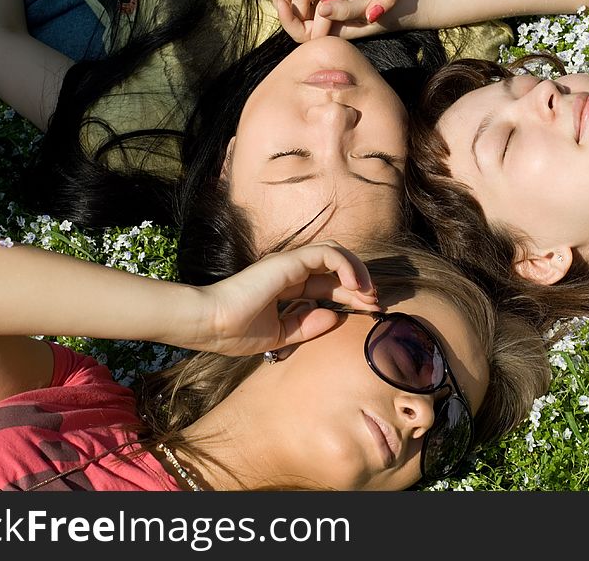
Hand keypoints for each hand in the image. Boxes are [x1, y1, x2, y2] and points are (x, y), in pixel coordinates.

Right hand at [192, 242, 380, 356]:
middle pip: (336, 269)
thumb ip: (307, 325)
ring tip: (370, 294)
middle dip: (361, 285)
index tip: (370, 312)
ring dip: (358, 272)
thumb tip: (336, 317)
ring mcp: (290, 263)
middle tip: (378, 304)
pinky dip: (347, 266)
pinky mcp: (290, 261)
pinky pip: (327, 254)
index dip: (352, 296)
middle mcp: (290, 270)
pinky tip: (356, 286)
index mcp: (287, 286)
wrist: (211, 325)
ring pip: (335, 253)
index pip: (328, 284)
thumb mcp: (281, 335)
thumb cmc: (235, 331)